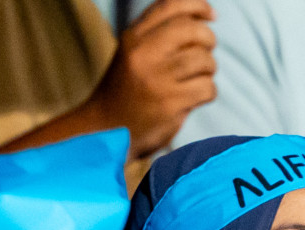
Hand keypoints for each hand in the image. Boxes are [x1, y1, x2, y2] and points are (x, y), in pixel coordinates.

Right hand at [87, 0, 216, 157]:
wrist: (103, 134)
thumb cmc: (124, 91)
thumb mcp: (131, 54)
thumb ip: (158, 31)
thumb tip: (204, 15)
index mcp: (131, 40)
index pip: (171, 7)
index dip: (198, 6)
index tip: (210, 15)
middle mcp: (142, 56)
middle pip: (195, 31)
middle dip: (207, 41)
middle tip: (201, 56)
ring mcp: (156, 81)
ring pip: (205, 60)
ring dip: (207, 70)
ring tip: (192, 80)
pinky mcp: (169, 104)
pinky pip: (207, 88)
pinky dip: (206, 94)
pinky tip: (190, 99)